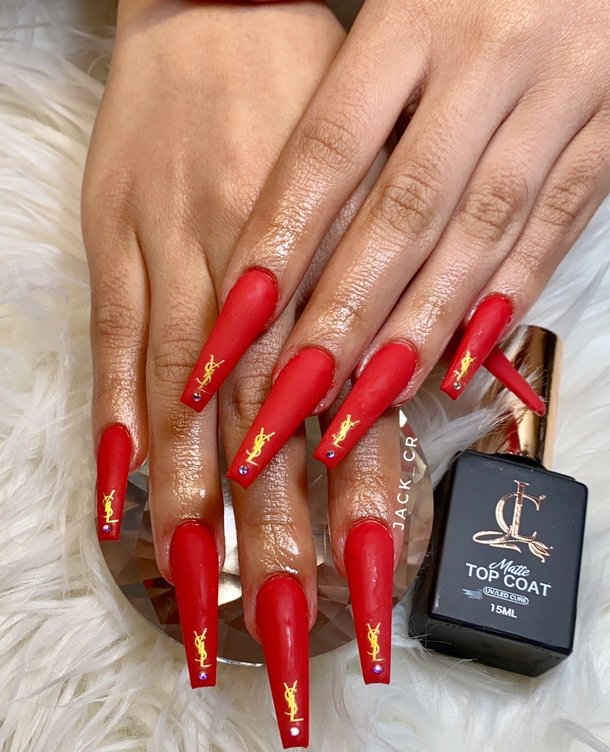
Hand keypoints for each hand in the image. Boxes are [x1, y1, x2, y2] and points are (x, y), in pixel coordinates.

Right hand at [82, 0, 402, 747]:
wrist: (224, 17)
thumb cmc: (314, 122)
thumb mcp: (379, 209)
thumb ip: (393, 318)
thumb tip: (447, 408)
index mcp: (338, 286)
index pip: (357, 438)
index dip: (363, 536)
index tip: (370, 625)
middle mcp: (266, 293)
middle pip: (270, 453)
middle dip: (277, 564)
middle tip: (280, 666)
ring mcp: (182, 275)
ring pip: (187, 419)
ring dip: (193, 527)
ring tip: (201, 619)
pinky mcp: (117, 257)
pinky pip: (111, 356)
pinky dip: (113, 436)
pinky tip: (114, 515)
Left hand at [185, 0, 609, 472]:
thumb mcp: (406, 3)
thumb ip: (356, 101)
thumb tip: (283, 235)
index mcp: (412, 16)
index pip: (328, 150)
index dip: (276, 247)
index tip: (229, 330)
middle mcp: (486, 56)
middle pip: (401, 211)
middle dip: (340, 320)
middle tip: (286, 404)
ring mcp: (561, 91)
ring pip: (479, 233)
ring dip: (417, 331)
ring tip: (361, 407)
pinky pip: (557, 225)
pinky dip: (507, 298)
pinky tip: (458, 362)